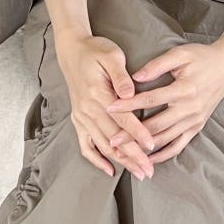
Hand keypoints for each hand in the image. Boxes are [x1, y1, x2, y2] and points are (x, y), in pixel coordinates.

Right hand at [54, 31, 155, 179]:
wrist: (72, 51)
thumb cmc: (95, 51)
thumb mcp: (111, 55)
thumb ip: (121, 76)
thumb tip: (131, 93)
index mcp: (98, 93)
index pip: (122, 119)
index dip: (137, 133)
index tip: (152, 146)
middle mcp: (87, 109)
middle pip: (114, 138)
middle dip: (133, 156)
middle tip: (149, 171)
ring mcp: (81, 116)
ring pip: (102, 145)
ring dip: (120, 161)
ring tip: (138, 172)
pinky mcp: (78, 120)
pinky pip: (85, 145)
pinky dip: (96, 160)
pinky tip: (110, 170)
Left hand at [104, 40, 223, 164]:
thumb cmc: (202, 57)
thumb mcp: (180, 53)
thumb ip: (157, 65)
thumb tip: (135, 77)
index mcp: (184, 89)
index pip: (151, 100)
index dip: (129, 105)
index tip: (110, 108)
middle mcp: (190, 109)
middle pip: (155, 126)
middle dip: (131, 134)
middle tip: (111, 140)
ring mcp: (194, 120)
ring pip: (165, 139)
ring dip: (143, 148)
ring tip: (124, 153)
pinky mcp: (197, 127)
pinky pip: (178, 145)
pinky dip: (163, 155)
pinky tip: (148, 159)